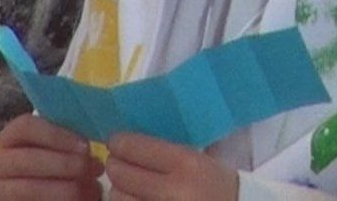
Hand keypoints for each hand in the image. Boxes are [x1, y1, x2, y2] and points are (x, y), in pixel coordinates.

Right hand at [0, 113, 103, 200]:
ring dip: (58, 190)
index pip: (25, 127)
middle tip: (87, 169)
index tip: (85, 146)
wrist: (42, 194)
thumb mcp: (61, 155)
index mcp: (9, 139)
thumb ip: (73, 150)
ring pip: (25, 188)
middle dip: (61, 164)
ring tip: (81, 192)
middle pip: (25, 159)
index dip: (55, 135)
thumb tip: (95, 162)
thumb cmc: (55, 171)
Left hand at [104, 132, 239, 200]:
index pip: (135, 147)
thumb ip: (167, 151)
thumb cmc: (220, 186)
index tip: (118, 142)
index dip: (120, 142)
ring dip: (119, 190)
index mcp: (187, 163)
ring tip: (130, 187)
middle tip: (119, 163)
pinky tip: (138, 198)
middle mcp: (172, 190)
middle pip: (120, 173)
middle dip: (116, 166)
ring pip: (118, 197)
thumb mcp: (202, 160)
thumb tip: (129, 140)